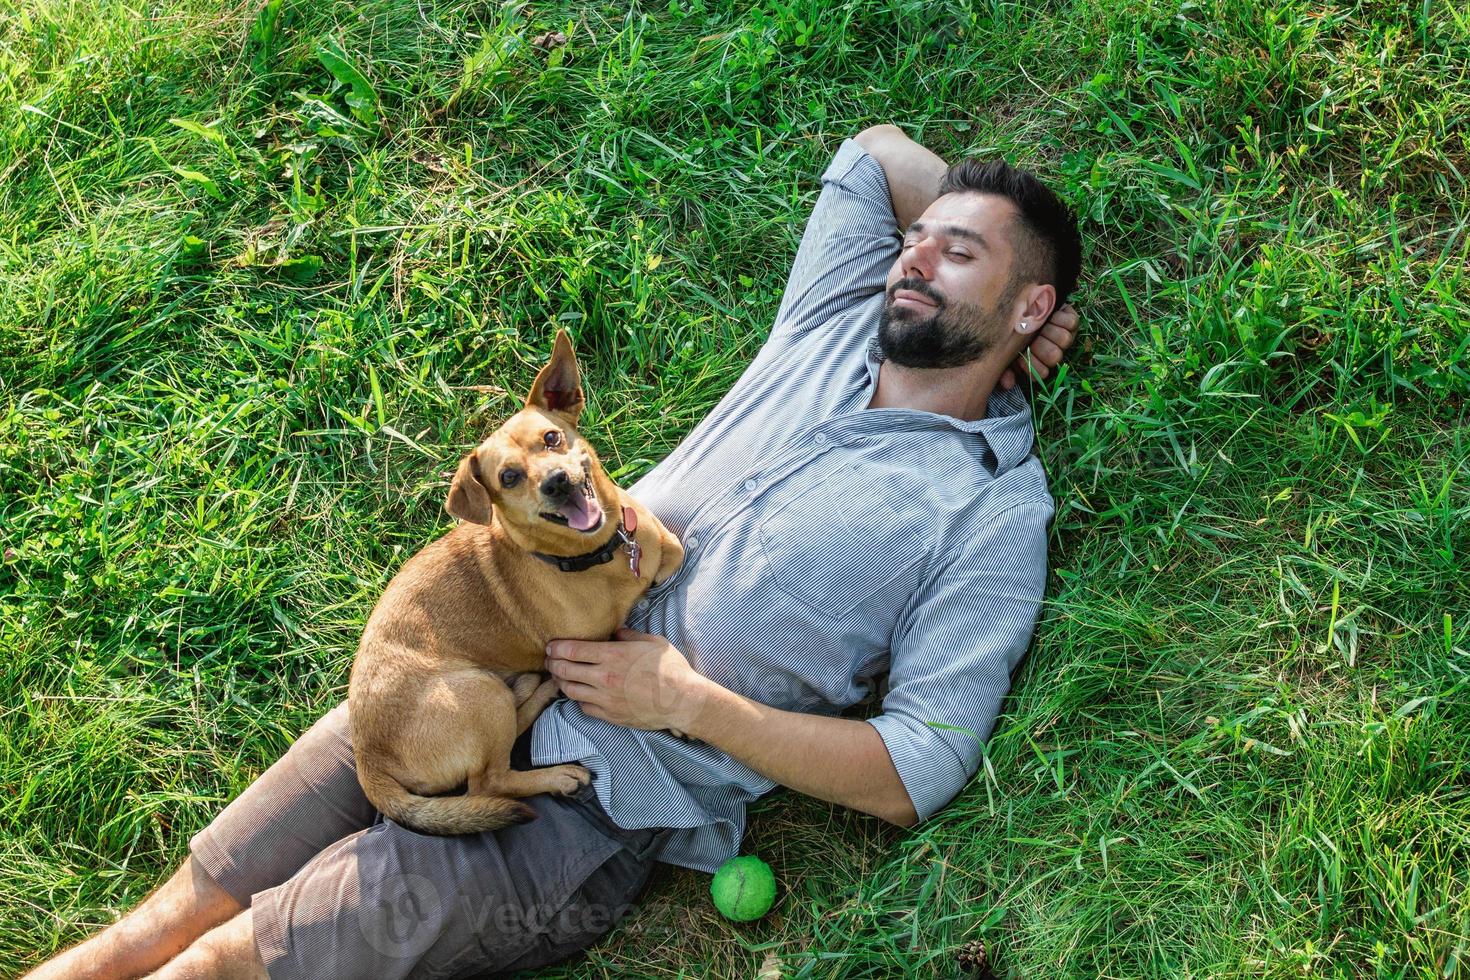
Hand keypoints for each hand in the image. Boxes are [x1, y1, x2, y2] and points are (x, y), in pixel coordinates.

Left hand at [545, 629, 708, 734]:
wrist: (683, 700)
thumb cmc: (671, 668)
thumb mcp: (652, 642)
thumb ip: (629, 635)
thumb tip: (615, 631)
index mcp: (613, 655)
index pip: (572, 650)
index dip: (557, 647)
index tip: (551, 646)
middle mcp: (604, 677)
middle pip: (565, 670)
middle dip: (553, 663)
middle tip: (550, 660)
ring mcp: (605, 699)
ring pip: (570, 690)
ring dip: (561, 682)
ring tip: (559, 676)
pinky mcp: (610, 715)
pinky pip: (584, 707)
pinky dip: (578, 699)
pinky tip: (579, 693)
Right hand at [1000, 302, 1078, 389]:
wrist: (1022, 301)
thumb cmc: (1011, 327)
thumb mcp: (1003, 347)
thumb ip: (1003, 367)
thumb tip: (1008, 384)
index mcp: (1036, 361)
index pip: (1041, 373)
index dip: (1033, 367)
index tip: (1021, 356)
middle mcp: (1052, 351)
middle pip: (1054, 357)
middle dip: (1041, 347)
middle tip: (1032, 337)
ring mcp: (1063, 336)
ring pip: (1064, 340)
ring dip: (1050, 331)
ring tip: (1040, 324)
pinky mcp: (1071, 320)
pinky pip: (1071, 323)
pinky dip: (1060, 318)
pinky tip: (1050, 316)